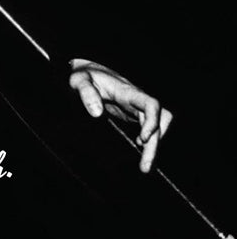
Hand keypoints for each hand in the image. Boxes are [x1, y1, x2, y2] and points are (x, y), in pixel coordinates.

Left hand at [69, 58, 172, 172]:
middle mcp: (136, 99)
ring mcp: (135, 107)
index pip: (151, 104)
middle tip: (144, 167)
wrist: (85, 71)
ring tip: (145, 167)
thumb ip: (86, 93)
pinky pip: (148, 128)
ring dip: (154, 146)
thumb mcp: (79, 80)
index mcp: (127, 91)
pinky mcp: (132, 113)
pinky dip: (149, 142)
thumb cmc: (83, 74)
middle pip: (159, 120)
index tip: (142, 139)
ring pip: (156, 126)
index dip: (153, 122)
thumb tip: (97, 113)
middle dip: (155, 143)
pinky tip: (141, 151)